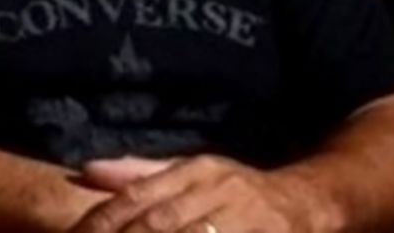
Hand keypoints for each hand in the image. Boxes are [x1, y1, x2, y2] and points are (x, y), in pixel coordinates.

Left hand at [74, 155, 332, 232]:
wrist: (307, 202)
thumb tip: (86, 171)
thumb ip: (140, 176)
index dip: (104, 219)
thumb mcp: (192, 172)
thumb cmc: (235, 191)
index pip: (138, 195)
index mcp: (196, 170)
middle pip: (159, 223)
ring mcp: (245, 219)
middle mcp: (219, 190)